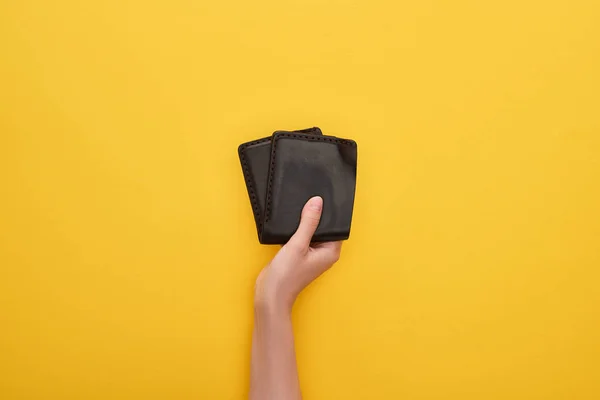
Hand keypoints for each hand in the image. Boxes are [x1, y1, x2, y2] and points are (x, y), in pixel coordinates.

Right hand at [254, 196, 341, 311]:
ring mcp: (311, 254)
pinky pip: (301, 236)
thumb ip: (308, 222)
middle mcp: (323, 253)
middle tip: (309, 198)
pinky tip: (289, 223)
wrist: (270, 294)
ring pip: (311, 231)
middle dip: (315, 216)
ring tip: (298, 208)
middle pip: (323, 228)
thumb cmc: (286, 275)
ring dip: (304, 222)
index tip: (325, 198)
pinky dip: (296, 230)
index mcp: (330, 251)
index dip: (330, 213)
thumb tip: (317, 202)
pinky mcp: (299, 254)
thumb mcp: (298, 244)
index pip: (336, 227)